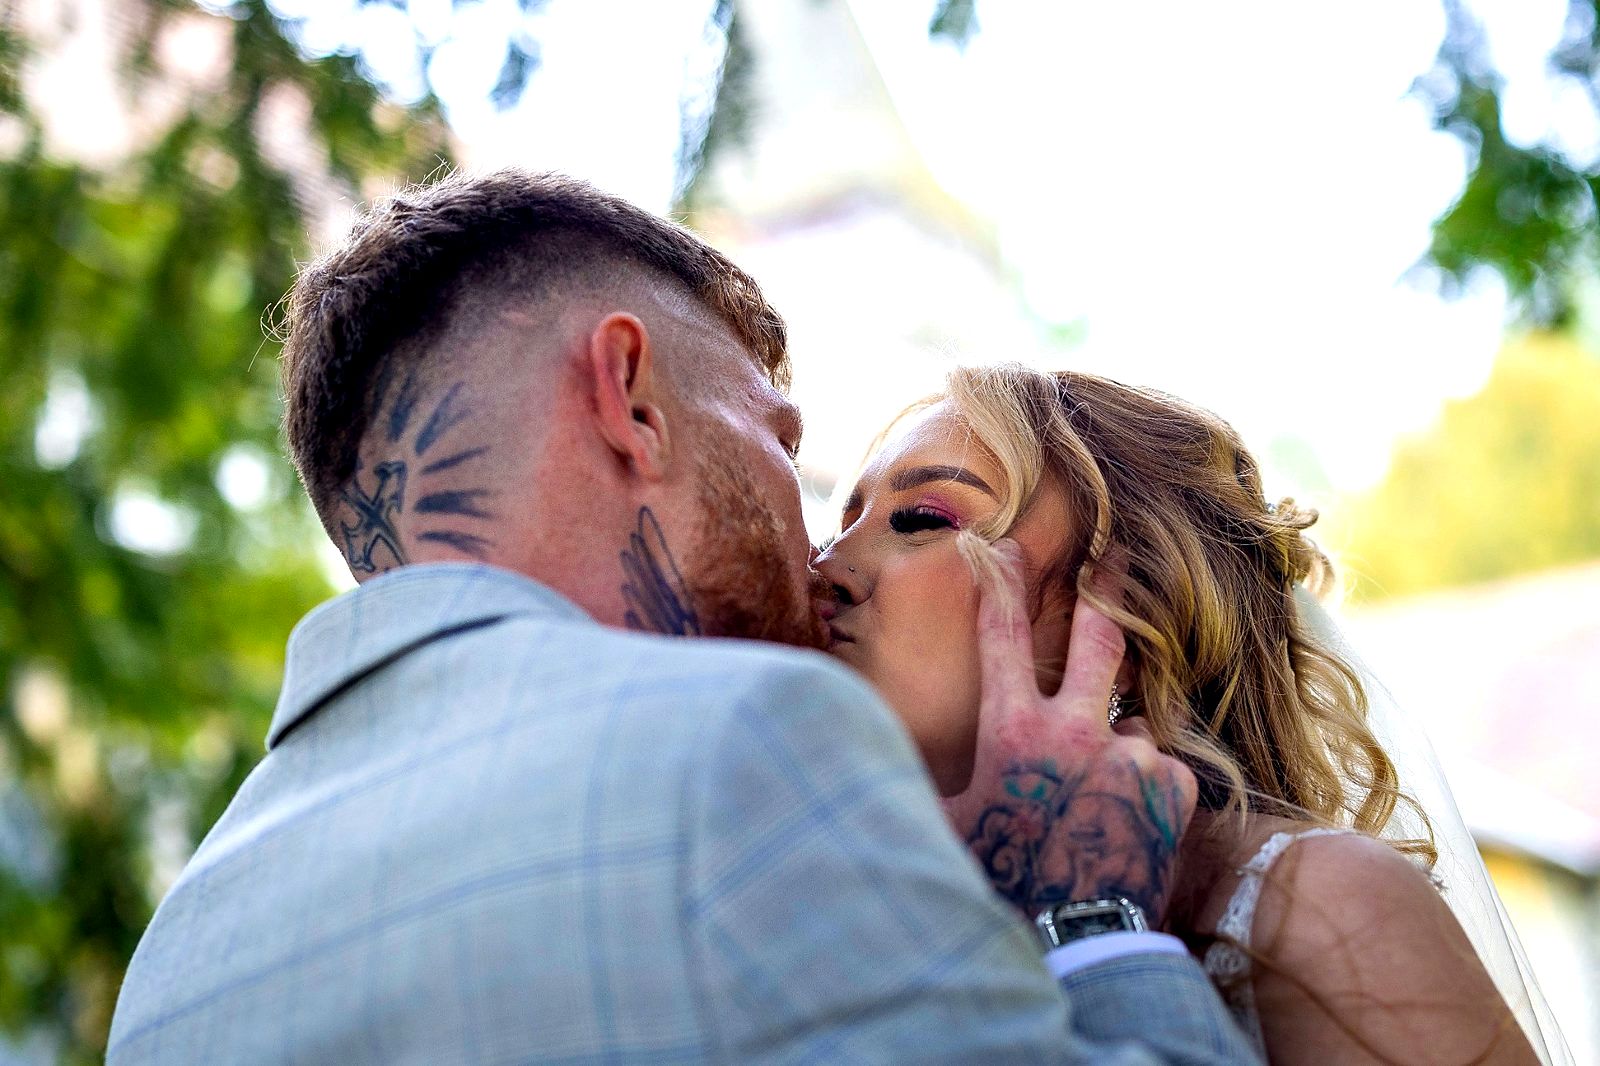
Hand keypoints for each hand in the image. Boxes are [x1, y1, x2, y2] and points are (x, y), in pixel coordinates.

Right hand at [940, 539, 1197, 927]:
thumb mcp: (947, 827)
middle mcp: (1077, 730)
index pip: (1002, 636)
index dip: (1002, 582)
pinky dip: (1143, 785)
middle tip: (1116, 554)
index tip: (1006, 545)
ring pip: (1127, 723)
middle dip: (1105, 589)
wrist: (1074, 938)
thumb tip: (870, 764)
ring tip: (1094, 803)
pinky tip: (1122, 822)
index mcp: (1013, 731)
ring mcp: (1131, 756)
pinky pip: (1158, 769)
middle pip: (1097, 639)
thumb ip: (925, 782)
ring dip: (1113, 746)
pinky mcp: (1173, 788)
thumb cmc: (1000, 881)